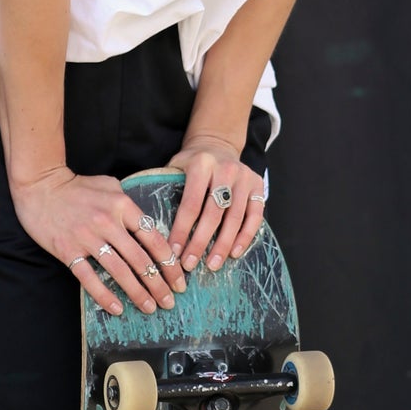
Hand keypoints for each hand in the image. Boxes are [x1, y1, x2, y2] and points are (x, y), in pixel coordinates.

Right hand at [10, 167, 187, 316]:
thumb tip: (148, 225)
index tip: (179, 278)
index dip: (169, 262)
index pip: (153, 239)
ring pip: (119, 271)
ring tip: (150, 308)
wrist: (40, 186)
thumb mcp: (110, 186)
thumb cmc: (78, 187)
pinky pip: (89, 278)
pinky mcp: (68, 250)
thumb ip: (130, 205)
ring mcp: (87, 238)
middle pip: (141, 260)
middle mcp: (108, 223)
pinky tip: (117, 309)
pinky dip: (104, 295)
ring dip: (137, 293)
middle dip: (159, 284)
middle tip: (170, 301)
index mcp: (123, 206)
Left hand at [168, 132, 265, 270]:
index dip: (182, 230)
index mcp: (201, 164)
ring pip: (235, 217)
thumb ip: (167, 189)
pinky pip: (255, 216)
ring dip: (223, 244)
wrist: (218, 144)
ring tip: (212, 265)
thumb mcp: (175, 167)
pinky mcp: (258, 185)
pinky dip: (246, 236)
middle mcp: (225, 169)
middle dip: (201, 242)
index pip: (191, 203)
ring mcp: (245, 177)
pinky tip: (235, 252)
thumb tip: (152, 227)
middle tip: (190, 264)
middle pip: (214, 213)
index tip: (173, 252)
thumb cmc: (191, 163)